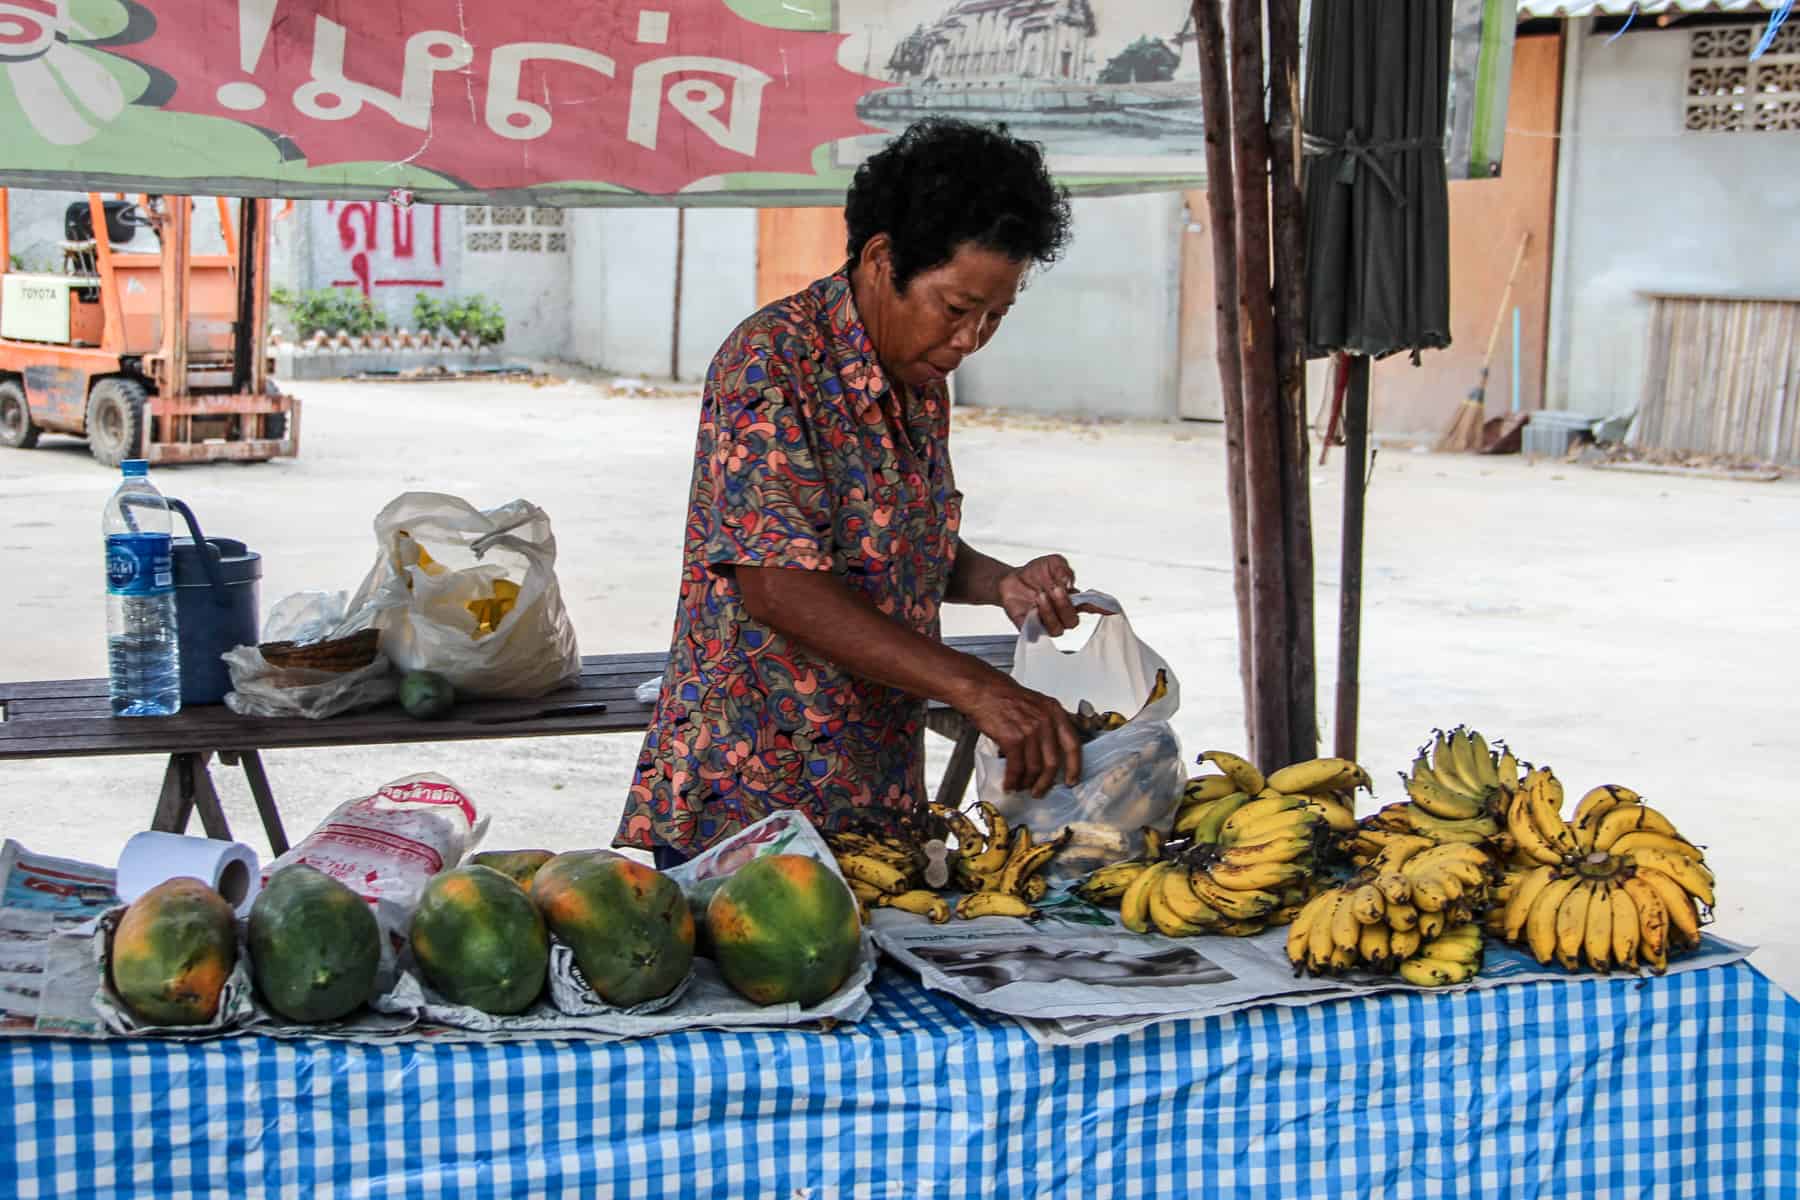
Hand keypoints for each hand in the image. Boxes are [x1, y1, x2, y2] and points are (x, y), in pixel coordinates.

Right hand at [961, 670, 1082, 797]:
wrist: (983, 690)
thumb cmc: (1005, 696)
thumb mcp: (1036, 704)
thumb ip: (1048, 723)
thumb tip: (1051, 751)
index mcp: (1054, 712)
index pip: (1073, 744)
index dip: (1074, 766)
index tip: (1071, 780)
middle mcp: (1045, 721)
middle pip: (1053, 762)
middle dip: (1046, 782)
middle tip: (1040, 790)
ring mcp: (1030, 730)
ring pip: (1034, 768)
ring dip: (1028, 783)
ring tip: (1021, 787)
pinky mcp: (1013, 738)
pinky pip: (1016, 767)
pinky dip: (1013, 780)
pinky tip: (1010, 783)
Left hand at [997, 554, 1100, 635]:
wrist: (1010, 579)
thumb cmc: (1036, 573)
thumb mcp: (1052, 563)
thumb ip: (1062, 569)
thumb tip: (1067, 582)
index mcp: (1072, 599)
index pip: (1090, 606)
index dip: (1101, 609)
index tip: (1111, 609)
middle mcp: (1061, 614)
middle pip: (1073, 621)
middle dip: (1065, 605)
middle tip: (1054, 588)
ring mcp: (1046, 623)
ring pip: (1057, 629)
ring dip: (1050, 612)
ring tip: (1040, 595)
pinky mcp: (1029, 628)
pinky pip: (1035, 634)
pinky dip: (1036, 621)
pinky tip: (1031, 609)